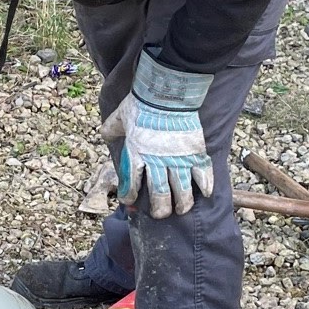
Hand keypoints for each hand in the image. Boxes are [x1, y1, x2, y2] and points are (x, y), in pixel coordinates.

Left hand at [102, 49, 213, 218]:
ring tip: (182, 210)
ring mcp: (178, 159)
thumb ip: (112, 129)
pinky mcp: (194, 152)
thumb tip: (104, 134)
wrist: (166, 93)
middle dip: (160, 208)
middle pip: (159, 193)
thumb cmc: (141, 104)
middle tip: (161, 214)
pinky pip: (202, 173)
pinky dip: (204, 185)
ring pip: (181, 189)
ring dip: (182, 203)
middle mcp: (156, 162)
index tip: (128, 201)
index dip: (129, 195)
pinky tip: (204, 194)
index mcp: (137, 155)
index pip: (131, 182)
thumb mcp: (120, 116)